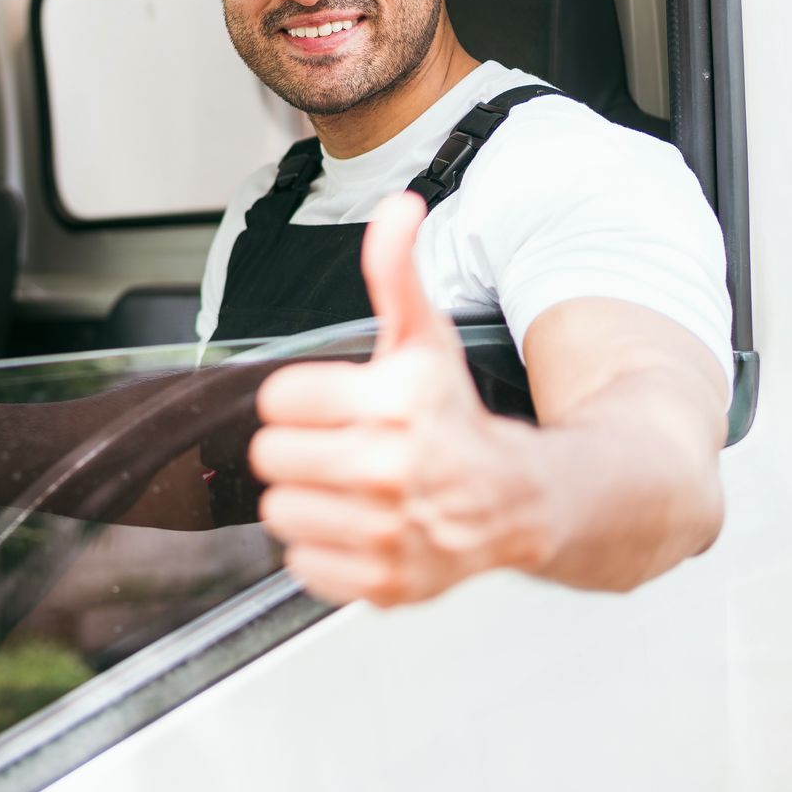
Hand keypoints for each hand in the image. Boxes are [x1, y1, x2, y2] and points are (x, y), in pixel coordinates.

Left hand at [249, 193, 548, 606]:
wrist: (519, 499)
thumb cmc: (456, 417)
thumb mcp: (424, 337)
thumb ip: (395, 271)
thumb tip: (397, 208)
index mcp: (390, 404)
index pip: (277, 400)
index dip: (301, 400)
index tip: (333, 405)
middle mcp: (388, 470)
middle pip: (271, 456)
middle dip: (300, 448)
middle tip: (340, 447)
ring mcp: (387, 533)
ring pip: (279, 512)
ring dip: (307, 499)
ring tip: (348, 488)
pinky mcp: (384, 583)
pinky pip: (302, 566)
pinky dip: (322, 551)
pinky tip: (358, 528)